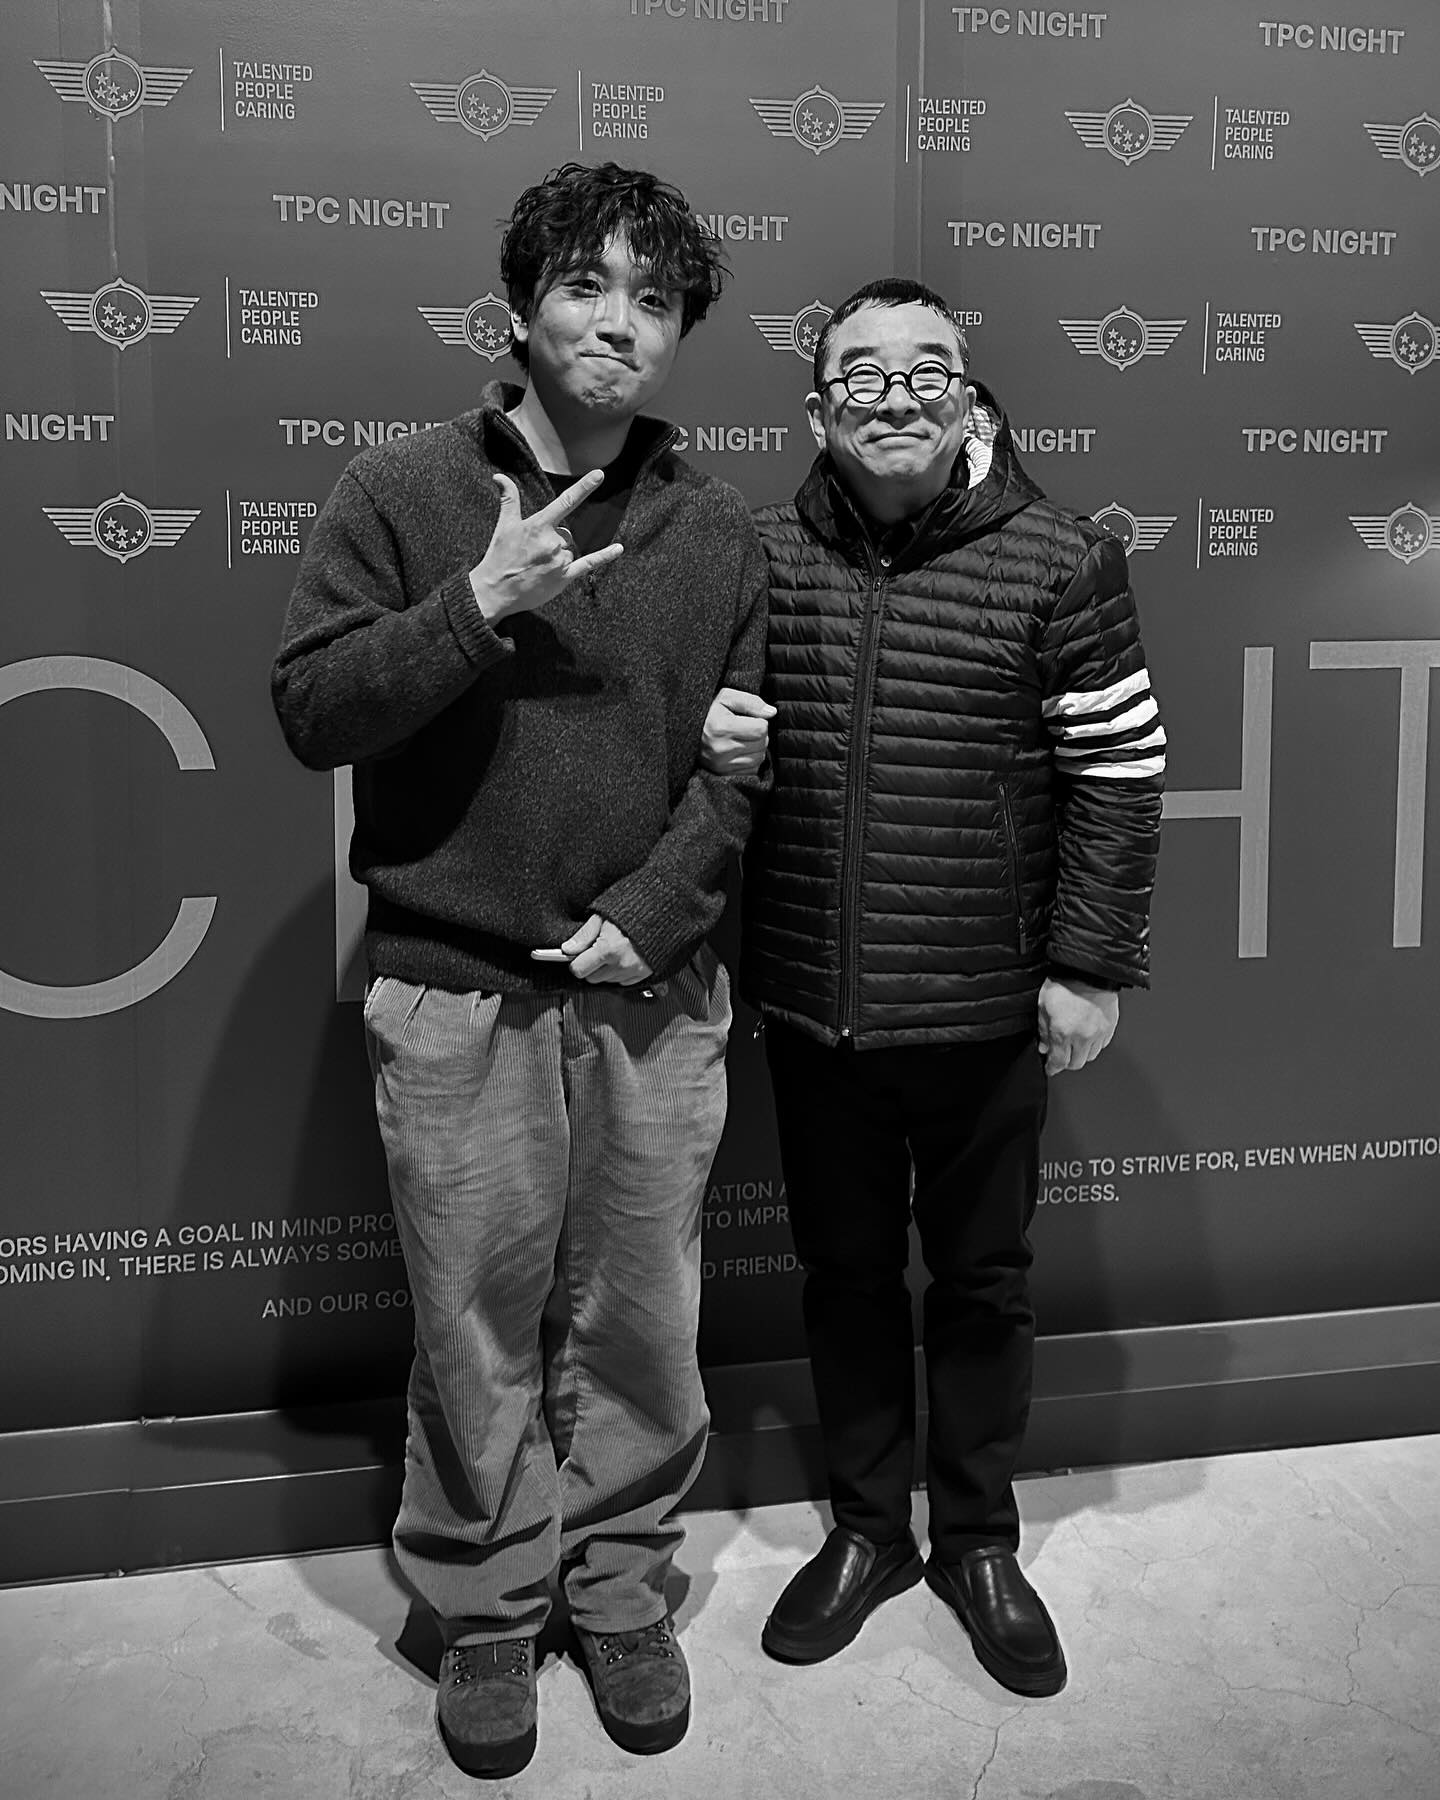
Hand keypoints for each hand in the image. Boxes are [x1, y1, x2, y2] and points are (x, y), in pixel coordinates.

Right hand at [469, 470, 623, 624]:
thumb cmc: (498, 557)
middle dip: (554, 539)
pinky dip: (604, 556)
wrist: (495, 592)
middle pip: (566, 533)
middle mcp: (552, 542)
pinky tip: (618, 549)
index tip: (599, 475)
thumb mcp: (504, 525)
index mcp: (538, 526)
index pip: (565, 502)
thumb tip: (499, 476)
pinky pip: (589, 564)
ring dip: (559, 554)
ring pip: (570, 549)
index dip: (584, 487)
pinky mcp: (564, 578)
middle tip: (534, 553)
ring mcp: (560, 560)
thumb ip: (509, 499)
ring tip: (539, 565)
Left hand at [562, 914, 653, 986]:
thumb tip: (568, 948)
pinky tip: (624, 957)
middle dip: (591, 966)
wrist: (662, 915)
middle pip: (592, 978)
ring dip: (606, 970)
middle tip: (598, 950)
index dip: (576, 963)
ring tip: (614, 950)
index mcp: (608, 949)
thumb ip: (584, 935)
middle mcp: (621, 964)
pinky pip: (623, 982)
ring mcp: (633, 971)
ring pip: (607, 981)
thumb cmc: (633, 912)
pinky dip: (620, 972)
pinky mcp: (643, 975)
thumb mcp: (603, 917)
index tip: (578, 957)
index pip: (579, 970)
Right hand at [700, 687, 775, 775]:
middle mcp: (722, 750)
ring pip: (760, 757)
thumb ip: (750, 702)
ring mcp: (723, 765)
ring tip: (740, 739)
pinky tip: (738, 751)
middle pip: (762, 743)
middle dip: (758, 734)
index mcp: (721, 728)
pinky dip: (750, 760)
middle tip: (743, 729)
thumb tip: (772, 713)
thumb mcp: (725, 698)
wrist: (684, 732)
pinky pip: (753, 769)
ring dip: (756, 748)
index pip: (761, 728)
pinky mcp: (725, 775)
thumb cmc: (708, 713)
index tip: (747, 719)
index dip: (759, 720)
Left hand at [1037, 975, 1118, 1075]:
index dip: (1052, 1068)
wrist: (1088, 970)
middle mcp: (1082, 1036)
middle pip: (1075, 1064)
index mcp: (1063, 1032)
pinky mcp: (1109, 1027)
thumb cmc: (1065, 983)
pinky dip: (1094, 1044)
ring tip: (1074, 1043)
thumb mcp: (1043, 1006)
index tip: (1050, 1068)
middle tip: (1061, 1054)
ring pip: (1090, 1056)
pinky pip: (1102, 1045)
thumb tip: (1044, 1046)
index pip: (1058, 1062)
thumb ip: (1043, 1030)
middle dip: (1066, 1062)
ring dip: (1081, 1053)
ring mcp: (1098, 1033)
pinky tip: (1087, 1035)